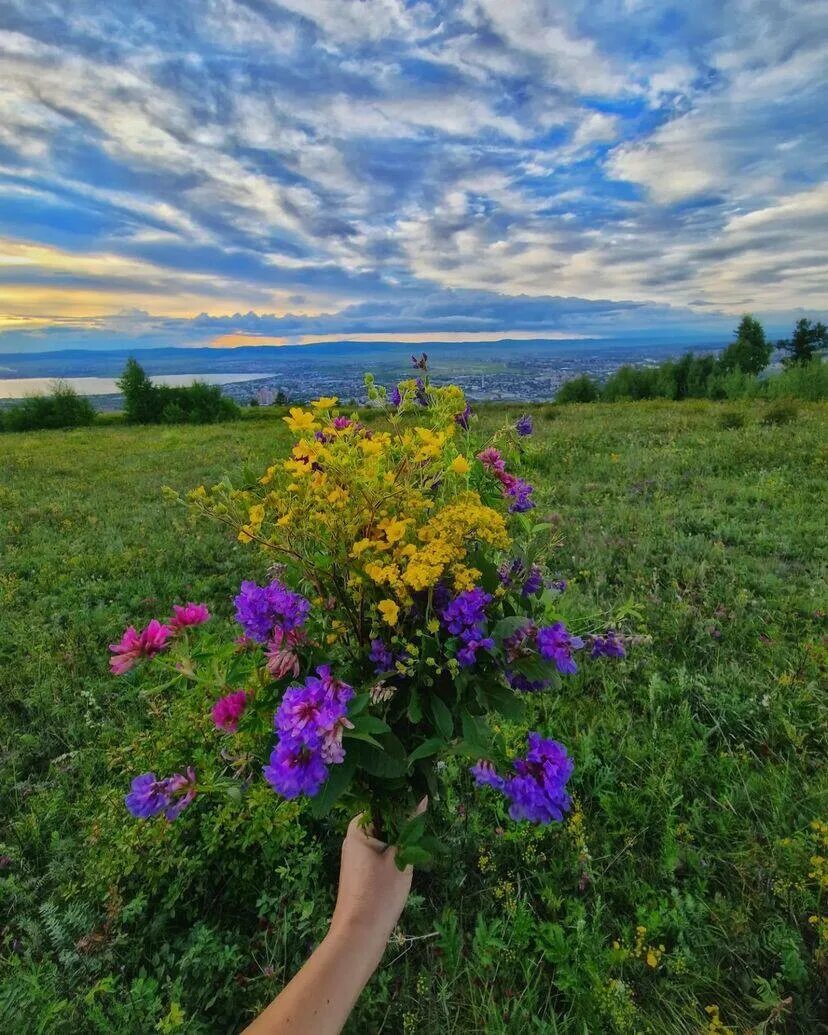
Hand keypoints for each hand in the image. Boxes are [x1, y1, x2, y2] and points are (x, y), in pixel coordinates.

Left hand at [330, 799, 426, 948]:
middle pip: (384, 822)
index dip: (403, 803)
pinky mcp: (361, 873)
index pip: (383, 804)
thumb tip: (422, 795)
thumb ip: (411, 825)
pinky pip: (381, 854)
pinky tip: (408, 862)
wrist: (360, 936)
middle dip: (404, 825)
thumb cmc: (379, 893)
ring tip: (419, 844)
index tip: (423, 804)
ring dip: (401, 842)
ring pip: (385, 840)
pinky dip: (395, 856)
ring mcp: (356, 857)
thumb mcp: (401, 856)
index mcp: (357, 830)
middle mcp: (353, 840)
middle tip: (424, 829)